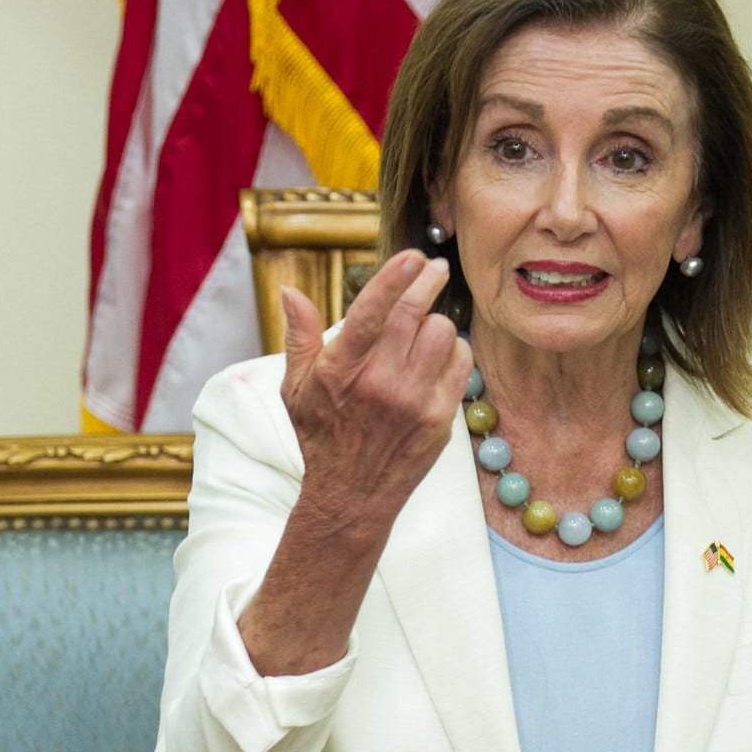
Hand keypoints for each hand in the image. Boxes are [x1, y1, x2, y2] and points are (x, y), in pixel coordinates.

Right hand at [279, 249, 472, 536]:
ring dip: (436, 321)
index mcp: (340, 370)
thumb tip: (291, 292)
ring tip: (425, 326)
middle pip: (414, 314)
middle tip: (433, 267)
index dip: (394, 278)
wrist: (351, 495)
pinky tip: (438, 356)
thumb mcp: (296, 388)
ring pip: (442, 334)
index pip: (370, 312)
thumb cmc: (322, 436)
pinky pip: (460, 363)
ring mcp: (413, 402)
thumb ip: (299, 336)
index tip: (412, 256)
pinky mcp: (439, 418)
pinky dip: (454, 350)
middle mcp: (379, 384)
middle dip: (428, 280)